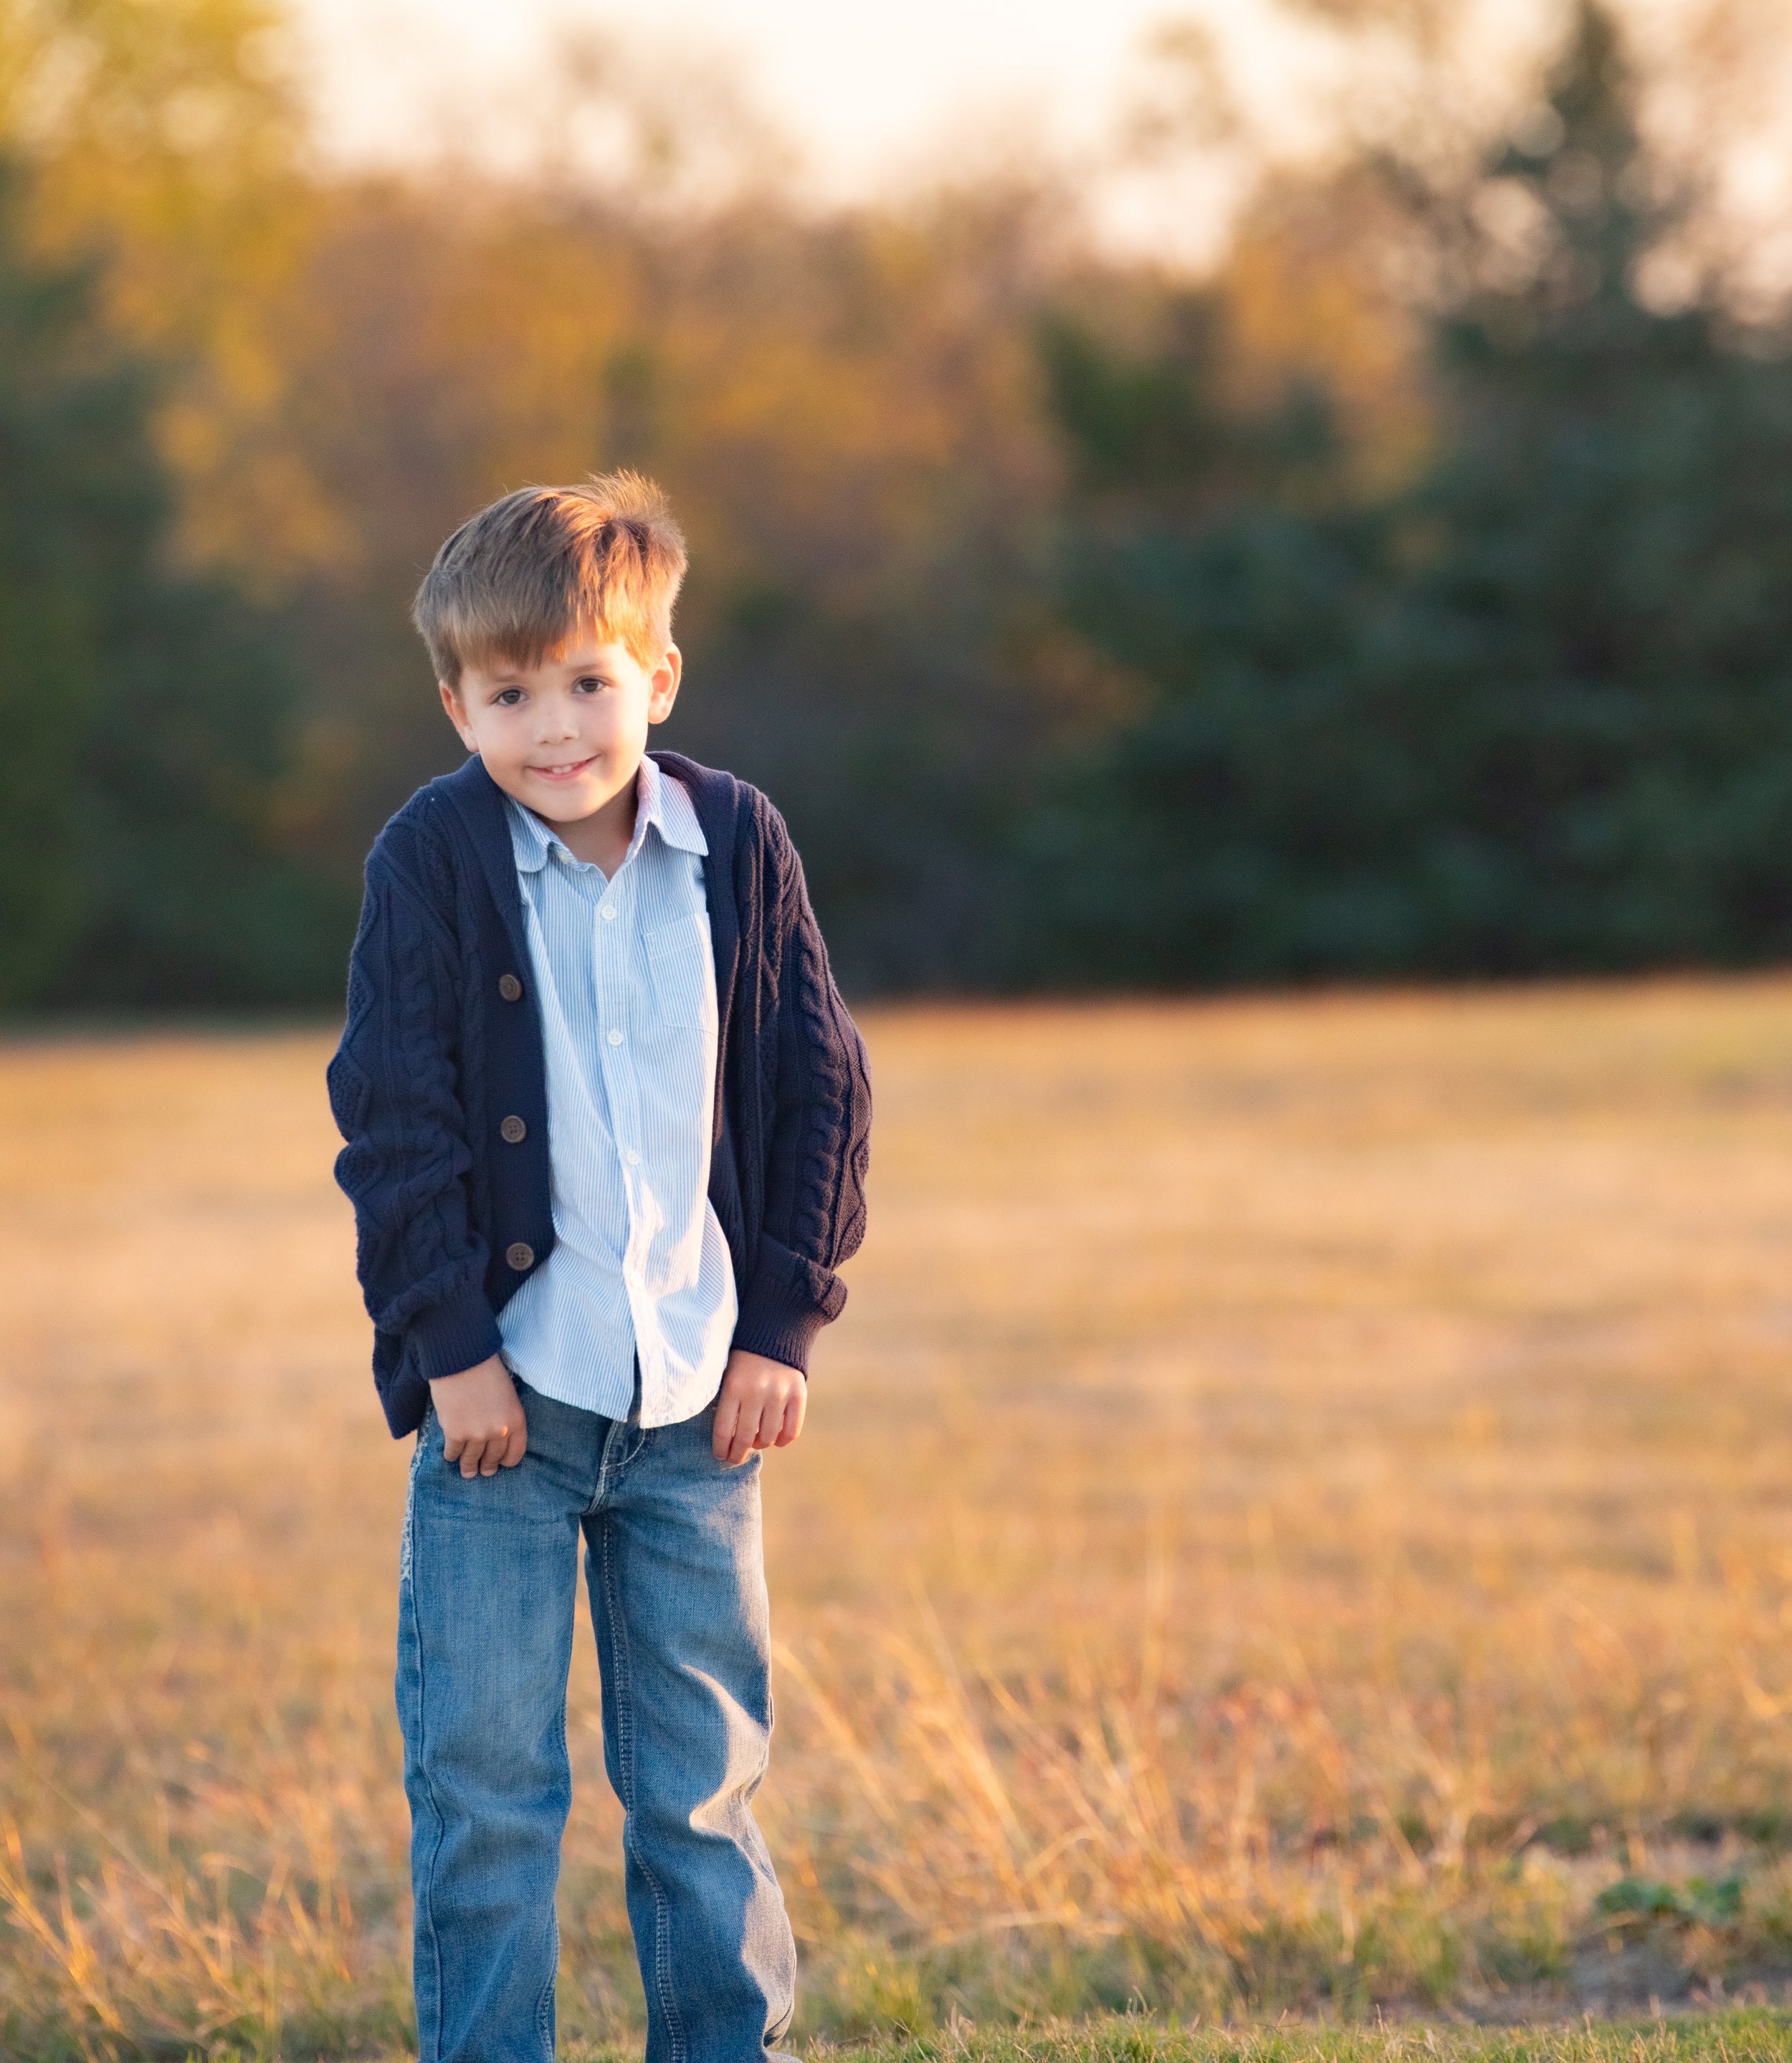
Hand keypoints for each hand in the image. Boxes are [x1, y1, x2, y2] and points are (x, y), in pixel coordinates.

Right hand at [430, 1355, 526, 1477]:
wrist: (462, 1360)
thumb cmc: (487, 1372)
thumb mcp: (508, 1396)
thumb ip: (505, 1417)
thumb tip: (496, 1439)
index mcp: (516, 1421)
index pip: (515, 1453)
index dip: (507, 1461)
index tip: (501, 1463)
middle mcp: (499, 1432)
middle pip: (493, 1459)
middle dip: (488, 1467)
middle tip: (483, 1471)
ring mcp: (476, 1435)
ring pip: (472, 1460)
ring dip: (468, 1467)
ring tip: (467, 1472)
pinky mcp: (455, 1434)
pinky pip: (453, 1453)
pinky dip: (451, 1456)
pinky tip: (451, 1456)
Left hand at [712, 1347, 804, 1465]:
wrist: (774, 1333)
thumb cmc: (742, 1360)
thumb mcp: (726, 1375)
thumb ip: (726, 1403)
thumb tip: (724, 1441)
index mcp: (733, 1387)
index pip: (724, 1431)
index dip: (721, 1449)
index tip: (720, 1455)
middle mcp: (756, 1391)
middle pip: (745, 1438)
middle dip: (737, 1455)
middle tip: (734, 1459)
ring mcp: (779, 1394)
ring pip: (768, 1437)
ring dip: (759, 1445)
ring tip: (754, 1441)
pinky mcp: (798, 1395)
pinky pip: (791, 1431)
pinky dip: (782, 1440)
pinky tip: (775, 1438)